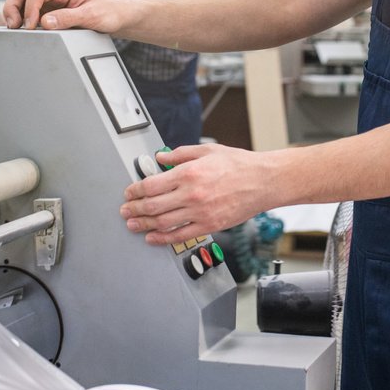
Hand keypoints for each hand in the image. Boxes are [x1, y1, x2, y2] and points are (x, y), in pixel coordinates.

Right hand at [2, 0, 122, 31]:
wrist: (117, 16)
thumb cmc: (108, 12)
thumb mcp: (91, 16)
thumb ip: (68, 18)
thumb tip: (45, 22)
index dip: (29, 8)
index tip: (30, 25)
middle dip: (13, 7)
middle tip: (13, 26)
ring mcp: (50, 2)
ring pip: (22, 1)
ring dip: (15, 13)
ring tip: (16, 29)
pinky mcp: (49, 12)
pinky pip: (29, 13)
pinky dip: (22, 20)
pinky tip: (25, 31)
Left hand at [120, 144, 277, 243]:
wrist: (263, 181)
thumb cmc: (239, 165)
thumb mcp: (207, 150)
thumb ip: (180, 154)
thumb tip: (161, 158)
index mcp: (189, 173)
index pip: (151, 185)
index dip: (135, 190)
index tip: (129, 192)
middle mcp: (192, 194)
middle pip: (152, 206)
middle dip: (134, 209)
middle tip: (125, 210)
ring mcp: (200, 212)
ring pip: (162, 223)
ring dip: (143, 225)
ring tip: (133, 225)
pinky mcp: (209, 225)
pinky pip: (180, 236)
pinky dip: (162, 239)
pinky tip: (153, 237)